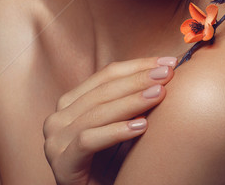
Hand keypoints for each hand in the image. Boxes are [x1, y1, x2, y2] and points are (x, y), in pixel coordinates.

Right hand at [43, 56, 176, 184]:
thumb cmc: (113, 163)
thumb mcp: (123, 125)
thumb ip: (133, 101)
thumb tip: (167, 70)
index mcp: (72, 102)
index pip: (107, 74)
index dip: (138, 65)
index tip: (168, 61)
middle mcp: (59, 117)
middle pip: (104, 89)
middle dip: (139, 79)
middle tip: (168, 73)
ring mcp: (55, 140)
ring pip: (97, 112)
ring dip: (132, 101)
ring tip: (159, 95)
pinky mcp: (61, 163)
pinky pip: (89, 140)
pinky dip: (116, 131)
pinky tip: (141, 127)